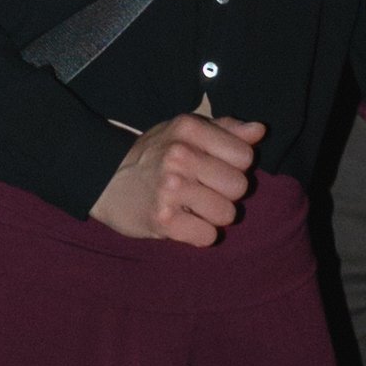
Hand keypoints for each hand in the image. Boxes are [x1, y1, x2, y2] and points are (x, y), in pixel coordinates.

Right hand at [90, 105, 264, 245]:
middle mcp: (179, 155)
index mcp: (187, 128)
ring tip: (191, 206)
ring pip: (227, 214)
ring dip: (213, 216)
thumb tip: (260, 130)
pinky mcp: (163, 220)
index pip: (245, 155)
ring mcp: (170, 188)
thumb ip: (224, 130)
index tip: (214, 166)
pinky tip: (182, 222)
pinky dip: (199, 234)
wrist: (105, 182)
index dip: (234, 165)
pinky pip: (208, 236)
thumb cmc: (154, 156)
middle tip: (201, 189)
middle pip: (239, 186)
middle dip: (225, 192)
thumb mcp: (183, 133)